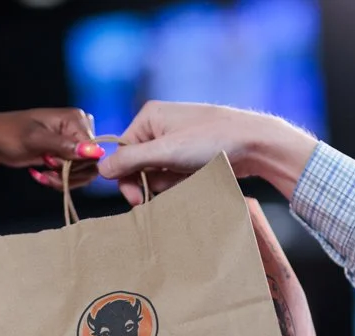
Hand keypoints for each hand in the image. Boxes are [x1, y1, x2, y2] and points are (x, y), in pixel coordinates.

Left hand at [0, 108, 104, 188]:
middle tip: (46, 171)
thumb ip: (65, 147)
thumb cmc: (10, 134)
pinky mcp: (66, 155)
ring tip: (43, 176)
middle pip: (90, 164)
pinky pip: (74, 175)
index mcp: (76, 119)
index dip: (74, 165)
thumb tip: (96, 152)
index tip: (50, 164)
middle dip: (67, 174)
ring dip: (63, 180)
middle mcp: (79, 129)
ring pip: (84, 173)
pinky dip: (58, 180)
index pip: (93, 151)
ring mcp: (73, 143)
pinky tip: (40, 174)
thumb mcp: (35, 140)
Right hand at [97, 101, 317, 204]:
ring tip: (187, 182)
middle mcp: (159, 126)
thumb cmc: (212, 141)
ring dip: (167, 185)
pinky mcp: (190, 153)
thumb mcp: (165, 153)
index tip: (137, 200)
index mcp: (149, 117)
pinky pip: (174, 174)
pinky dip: (180, 183)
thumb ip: (130, 161)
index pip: (122, 153)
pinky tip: (195, 180)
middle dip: (148, 183)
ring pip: (156, 173)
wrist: (255, 144)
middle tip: (158, 199)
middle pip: (138, 165)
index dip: (126, 179)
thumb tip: (100, 168)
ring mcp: (176, 140)